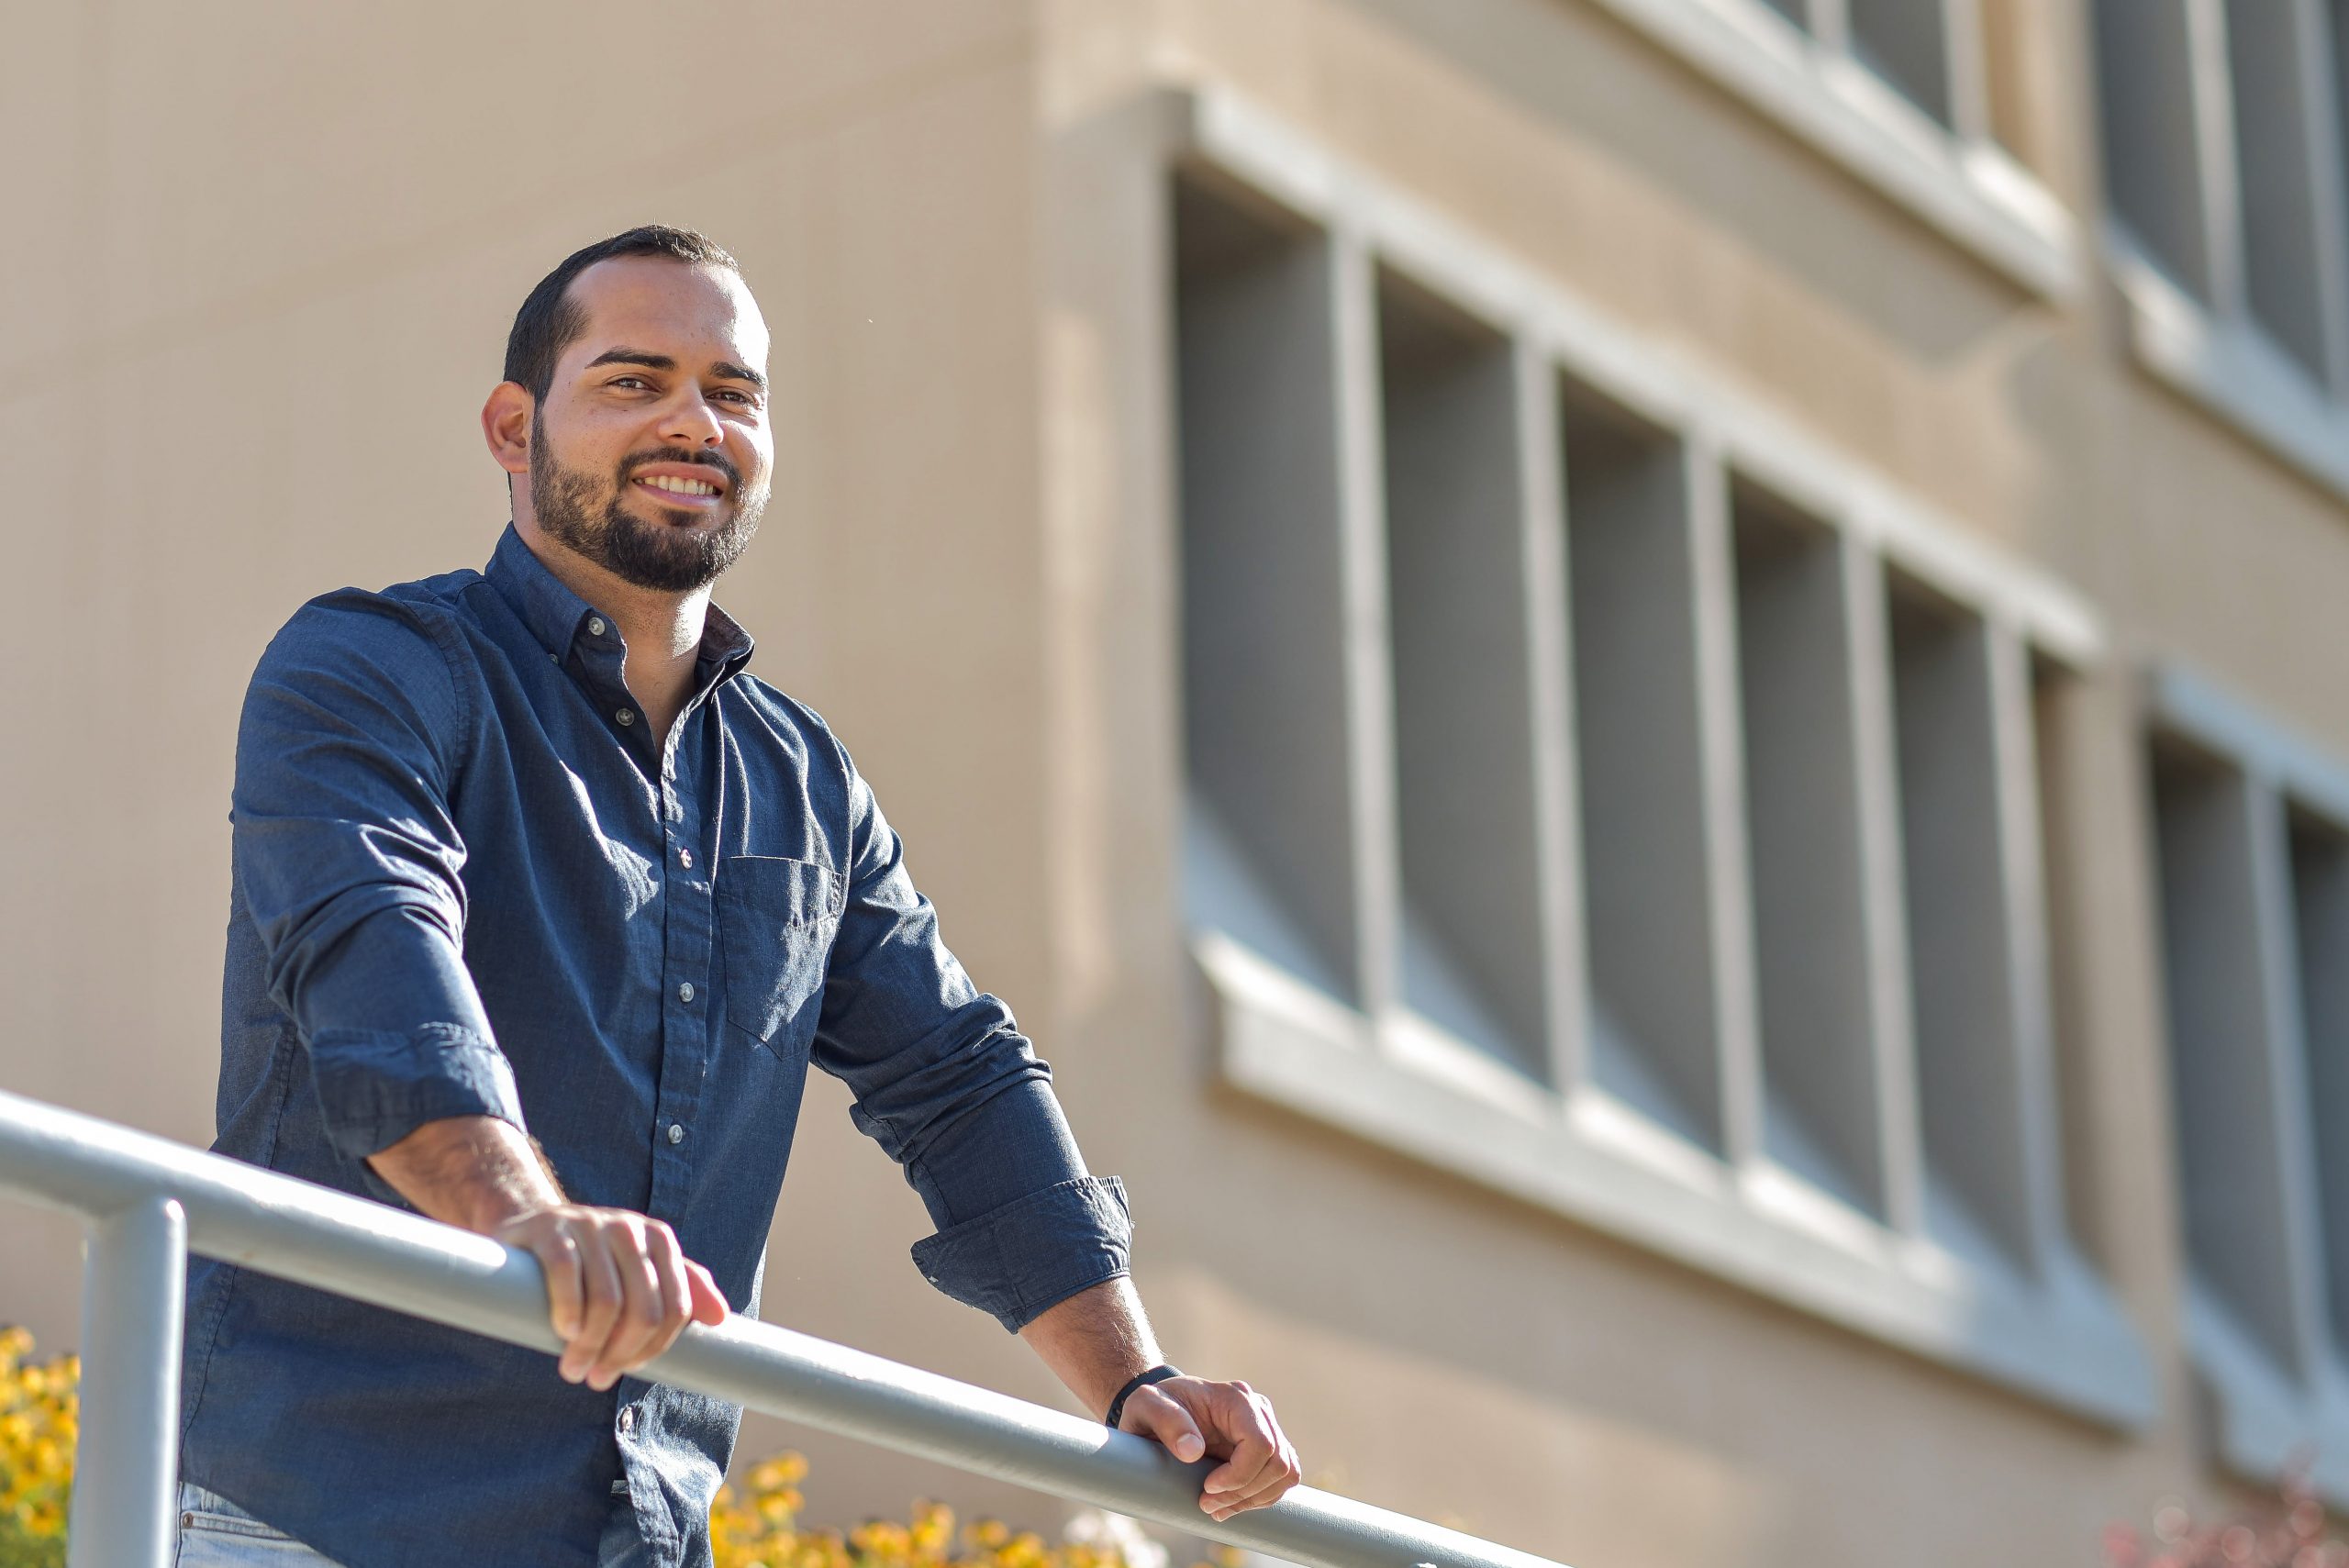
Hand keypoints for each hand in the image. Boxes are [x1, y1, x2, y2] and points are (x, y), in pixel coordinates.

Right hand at [496, 1205, 730, 1390]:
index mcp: (659, 1240)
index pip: (675, 1308)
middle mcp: (630, 1229)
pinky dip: (570, 1311)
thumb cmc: (596, 1261)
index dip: (655, 1347)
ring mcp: (590, 1225)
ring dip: (590, 1346)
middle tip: (597, 1377)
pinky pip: (567, 1275)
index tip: (629, 1368)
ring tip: (573, 1370)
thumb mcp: (642, 1269)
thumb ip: (683, 1288)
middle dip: (621, 1353)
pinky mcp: (552, 1229)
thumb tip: (721, 1317)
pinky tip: (565, 1333)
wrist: (536, 1229)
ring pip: (606, 1300)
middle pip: (643, 1310)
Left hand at [1118, 1376, 1301, 1520]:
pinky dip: (1260, 1498)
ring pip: (1285, 1474)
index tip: (1207, 1487)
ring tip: (1218, 1508)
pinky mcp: (1266, 1447)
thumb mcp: (1146, 1406)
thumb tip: (1193, 1451)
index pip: (1261, 1443)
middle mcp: (1257, 1410)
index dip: (1239, 1474)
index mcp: (1235, 1398)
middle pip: (1278, 1463)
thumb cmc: (1153, 1406)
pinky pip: (1281, 1479)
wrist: (1159, 1410)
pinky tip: (1230, 1504)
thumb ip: (1166, 1421)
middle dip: (1244, 1493)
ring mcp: (1265, 1428)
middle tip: (1207, 1504)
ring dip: (1254, 1499)